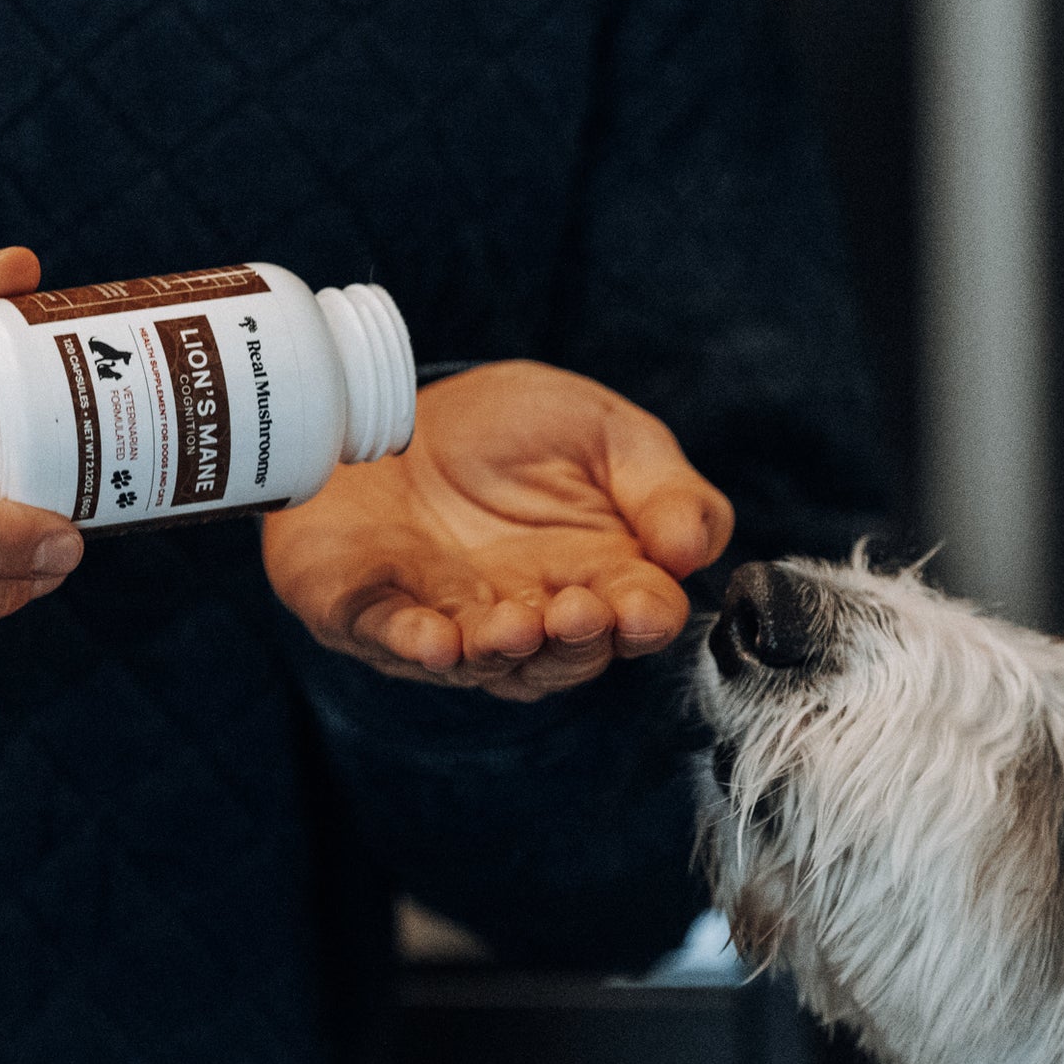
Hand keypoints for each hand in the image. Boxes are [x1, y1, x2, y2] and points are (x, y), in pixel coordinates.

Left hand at [262, 360, 733, 700]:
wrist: (398, 403)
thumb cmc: (510, 425)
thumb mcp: (605, 432)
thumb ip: (662, 486)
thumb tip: (691, 552)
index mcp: (599, 575)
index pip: (639, 616)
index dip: (644, 620)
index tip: (641, 608)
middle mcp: (531, 612)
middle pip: (566, 655)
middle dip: (573, 642)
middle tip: (576, 612)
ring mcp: (452, 620)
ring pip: (485, 660)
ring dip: (500, 651)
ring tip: (512, 627)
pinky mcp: (372, 608)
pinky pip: (392, 636)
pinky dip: (413, 644)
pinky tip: (434, 639)